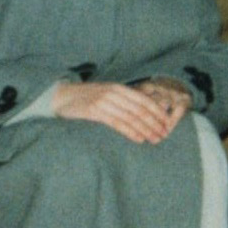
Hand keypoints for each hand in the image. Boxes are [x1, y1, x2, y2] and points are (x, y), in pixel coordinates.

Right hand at [52, 80, 182, 144]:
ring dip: (145, 130)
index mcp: (118, 88)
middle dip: (154, 123)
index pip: (144, 100)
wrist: (61, 97)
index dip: (157, 113)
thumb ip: (124, 101)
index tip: (167, 125)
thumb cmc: (86, 99)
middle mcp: (112, 92)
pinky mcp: (93, 110)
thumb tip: (147, 112)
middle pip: (139, 110)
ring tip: (154, 140)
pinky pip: (116, 122)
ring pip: (130, 117)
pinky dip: (129, 131)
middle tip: (164, 136)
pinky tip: (138, 139)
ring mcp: (103, 101)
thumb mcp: (107, 95)